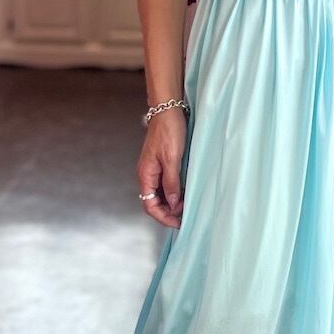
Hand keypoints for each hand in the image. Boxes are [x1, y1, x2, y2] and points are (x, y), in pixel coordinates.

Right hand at [137, 108, 185, 228]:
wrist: (168, 110)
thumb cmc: (169, 131)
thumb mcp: (172, 158)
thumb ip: (171, 182)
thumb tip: (173, 204)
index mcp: (145, 174)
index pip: (149, 205)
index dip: (163, 217)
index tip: (178, 223)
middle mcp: (147, 174)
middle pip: (154, 202)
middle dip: (168, 212)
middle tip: (186, 216)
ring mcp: (154, 170)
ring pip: (160, 194)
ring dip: (172, 203)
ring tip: (188, 205)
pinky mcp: (161, 164)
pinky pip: (165, 185)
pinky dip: (174, 192)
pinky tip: (185, 193)